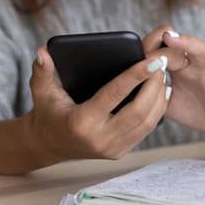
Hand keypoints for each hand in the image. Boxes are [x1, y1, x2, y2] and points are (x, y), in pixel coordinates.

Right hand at [23, 46, 168, 160]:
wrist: (48, 144)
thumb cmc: (47, 112)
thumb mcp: (41, 90)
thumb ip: (42, 70)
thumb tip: (43, 52)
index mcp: (81, 122)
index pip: (115, 95)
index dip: (136, 76)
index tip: (153, 61)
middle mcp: (99, 139)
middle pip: (138, 111)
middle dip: (154, 85)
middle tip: (162, 63)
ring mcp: (111, 149)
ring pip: (147, 122)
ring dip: (159, 97)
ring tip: (163, 75)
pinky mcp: (120, 152)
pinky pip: (145, 130)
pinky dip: (157, 110)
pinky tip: (161, 92)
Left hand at [142, 26, 204, 138]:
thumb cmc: (195, 110)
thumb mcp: (167, 104)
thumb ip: (150, 94)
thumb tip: (123, 91)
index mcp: (176, 68)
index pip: (160, 50)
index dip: (148, 48)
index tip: (131, 49)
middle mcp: (191, 63)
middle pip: (177, 45)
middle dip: (162, 40)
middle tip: (146, 37)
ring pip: (199, 49)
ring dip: (185, 42)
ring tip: (171, 37)